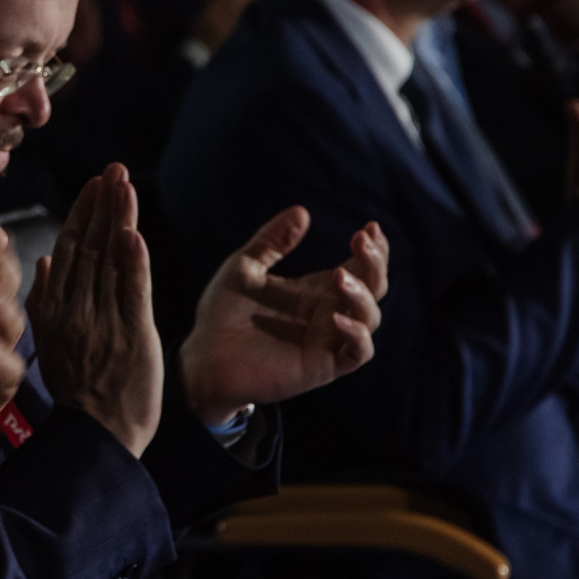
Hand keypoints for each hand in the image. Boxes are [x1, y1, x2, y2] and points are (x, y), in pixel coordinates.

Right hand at [28, 165, 162, 454]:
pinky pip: (131, 293)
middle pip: (90, 248)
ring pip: (110, 262)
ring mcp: (104, 322)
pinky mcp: (131, 337)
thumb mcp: (50, 345)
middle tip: (113, 169)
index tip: (93, 185)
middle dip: (102, 205)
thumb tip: (43, 263)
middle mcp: (76, 311)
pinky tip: (133, 232)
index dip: (82, 215)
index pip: (68, 251)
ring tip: (125, 186)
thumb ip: (46, 301)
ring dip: (118, 220)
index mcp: (55, 311)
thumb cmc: (78, 395)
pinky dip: (132, 262)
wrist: (95, 437)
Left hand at [179, 209, 384, 420]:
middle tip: (360, 240)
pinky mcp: (323, 366)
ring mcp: (328, 340)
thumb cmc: (222, 314)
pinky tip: (335, 318)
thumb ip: (273, 241)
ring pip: (371, 317)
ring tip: (338, 275)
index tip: (368, 227)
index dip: (373, 248)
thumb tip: (302, 211)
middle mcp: (328, 313)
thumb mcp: (244, 267)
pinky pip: (358, 353)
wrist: (203, 357)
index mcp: (315, 290)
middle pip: (374, 287)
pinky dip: (356, 334)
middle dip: (375, 262)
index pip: (360, 267)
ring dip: (363, 294)